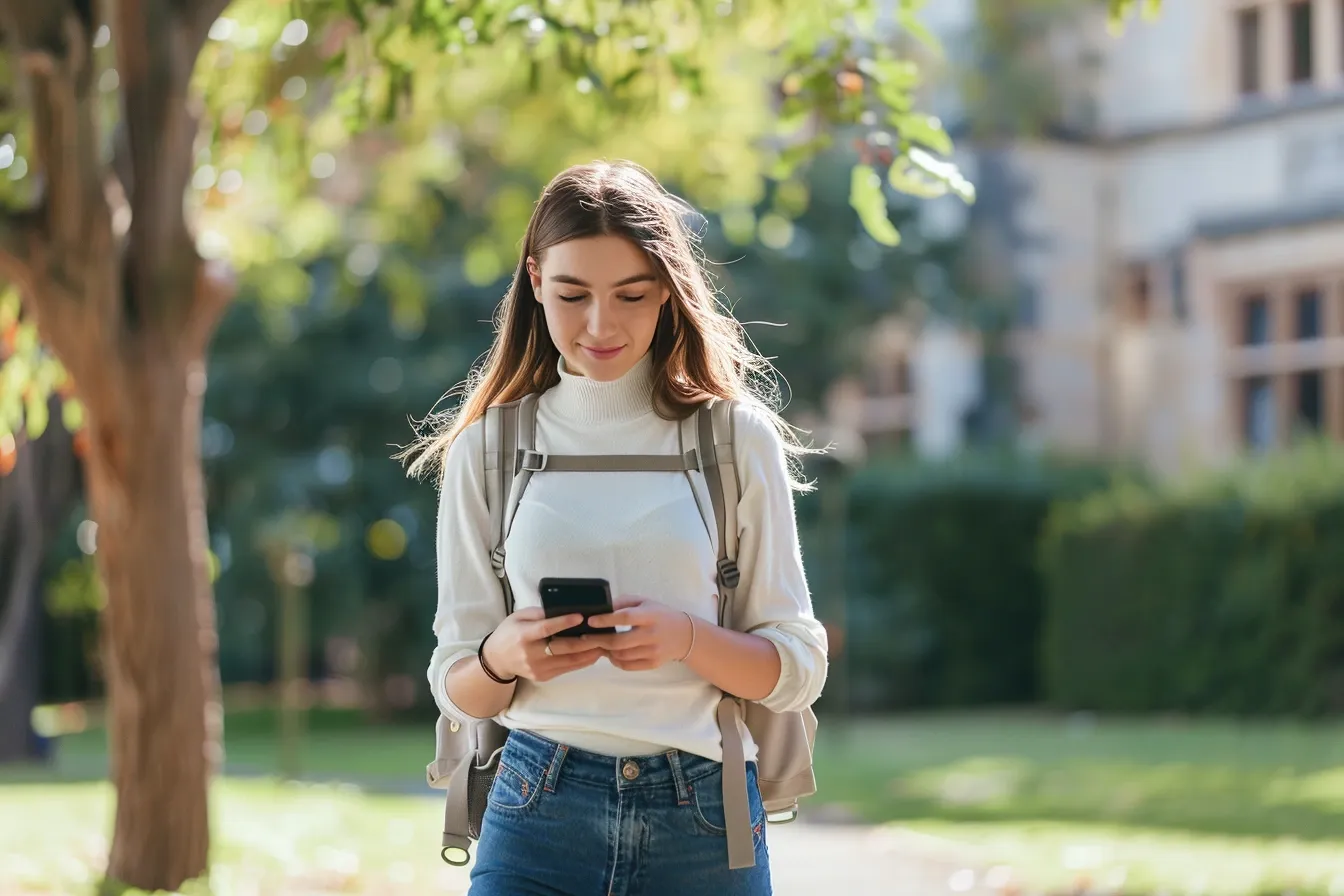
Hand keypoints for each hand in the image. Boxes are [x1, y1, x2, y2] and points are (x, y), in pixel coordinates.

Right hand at [483, 608, 605, 682]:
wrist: (497, 660)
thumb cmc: (510, 632)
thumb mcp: (519, 617)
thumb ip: (540, 614)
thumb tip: (564, 610)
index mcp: (524, 635)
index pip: (547, 629)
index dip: (564, 623)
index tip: (581, 617)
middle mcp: (531, 654)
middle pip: (564, 648)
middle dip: (586, 642)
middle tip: (603, 633)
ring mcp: (538, 668)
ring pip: (569, 661)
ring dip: (589, 653)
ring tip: (604, 643)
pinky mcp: (544, 676)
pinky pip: (567, 669)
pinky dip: (582, 661)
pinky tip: (593, 653)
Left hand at [581, 597, 695, 671]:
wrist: (684, 635)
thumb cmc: (660, 615)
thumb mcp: (645, 602)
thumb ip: (624, 602)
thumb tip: (602, 608)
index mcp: (650, 616)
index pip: (625, 618)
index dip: (606, 620)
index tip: (590, 621)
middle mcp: (652, 635)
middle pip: (620, 642)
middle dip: (599, 640)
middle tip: (585, 637)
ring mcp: (653, 651)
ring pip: (621, 655)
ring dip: (606, 651)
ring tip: (598, 644)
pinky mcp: (653, 664)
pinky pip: (628, 666)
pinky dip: (616, 661)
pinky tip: (611, 654)